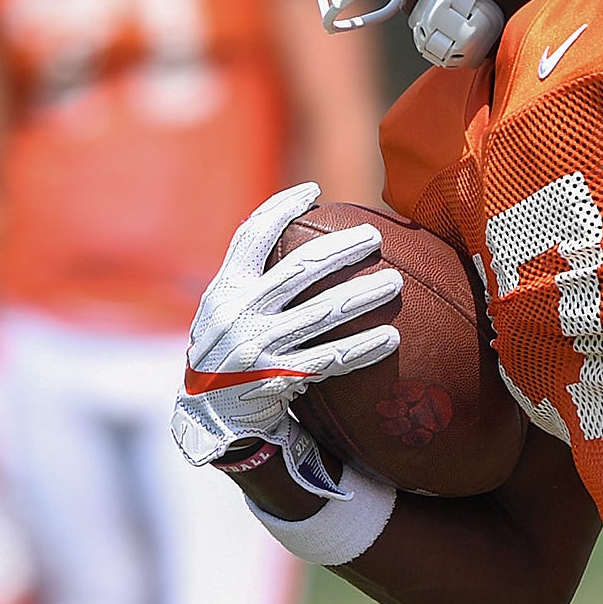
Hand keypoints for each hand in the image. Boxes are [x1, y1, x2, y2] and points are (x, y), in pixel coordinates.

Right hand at [172, 182, 402, 494]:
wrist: (207, 412)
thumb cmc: (228, 349)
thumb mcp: (223, 310)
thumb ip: (251, 279)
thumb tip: (297, 235)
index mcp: (223, 289)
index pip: (251, 236)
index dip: (281, 208)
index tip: (314, 191)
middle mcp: (238, 314)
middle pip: (299, 270)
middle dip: (342, 250)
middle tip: (375, 237)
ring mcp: (258, 347)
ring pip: (323, 313)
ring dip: (364, 295)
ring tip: (395, 282)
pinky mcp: (279, 379)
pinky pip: (331, 360)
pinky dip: (363, 348)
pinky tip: (392, 338)